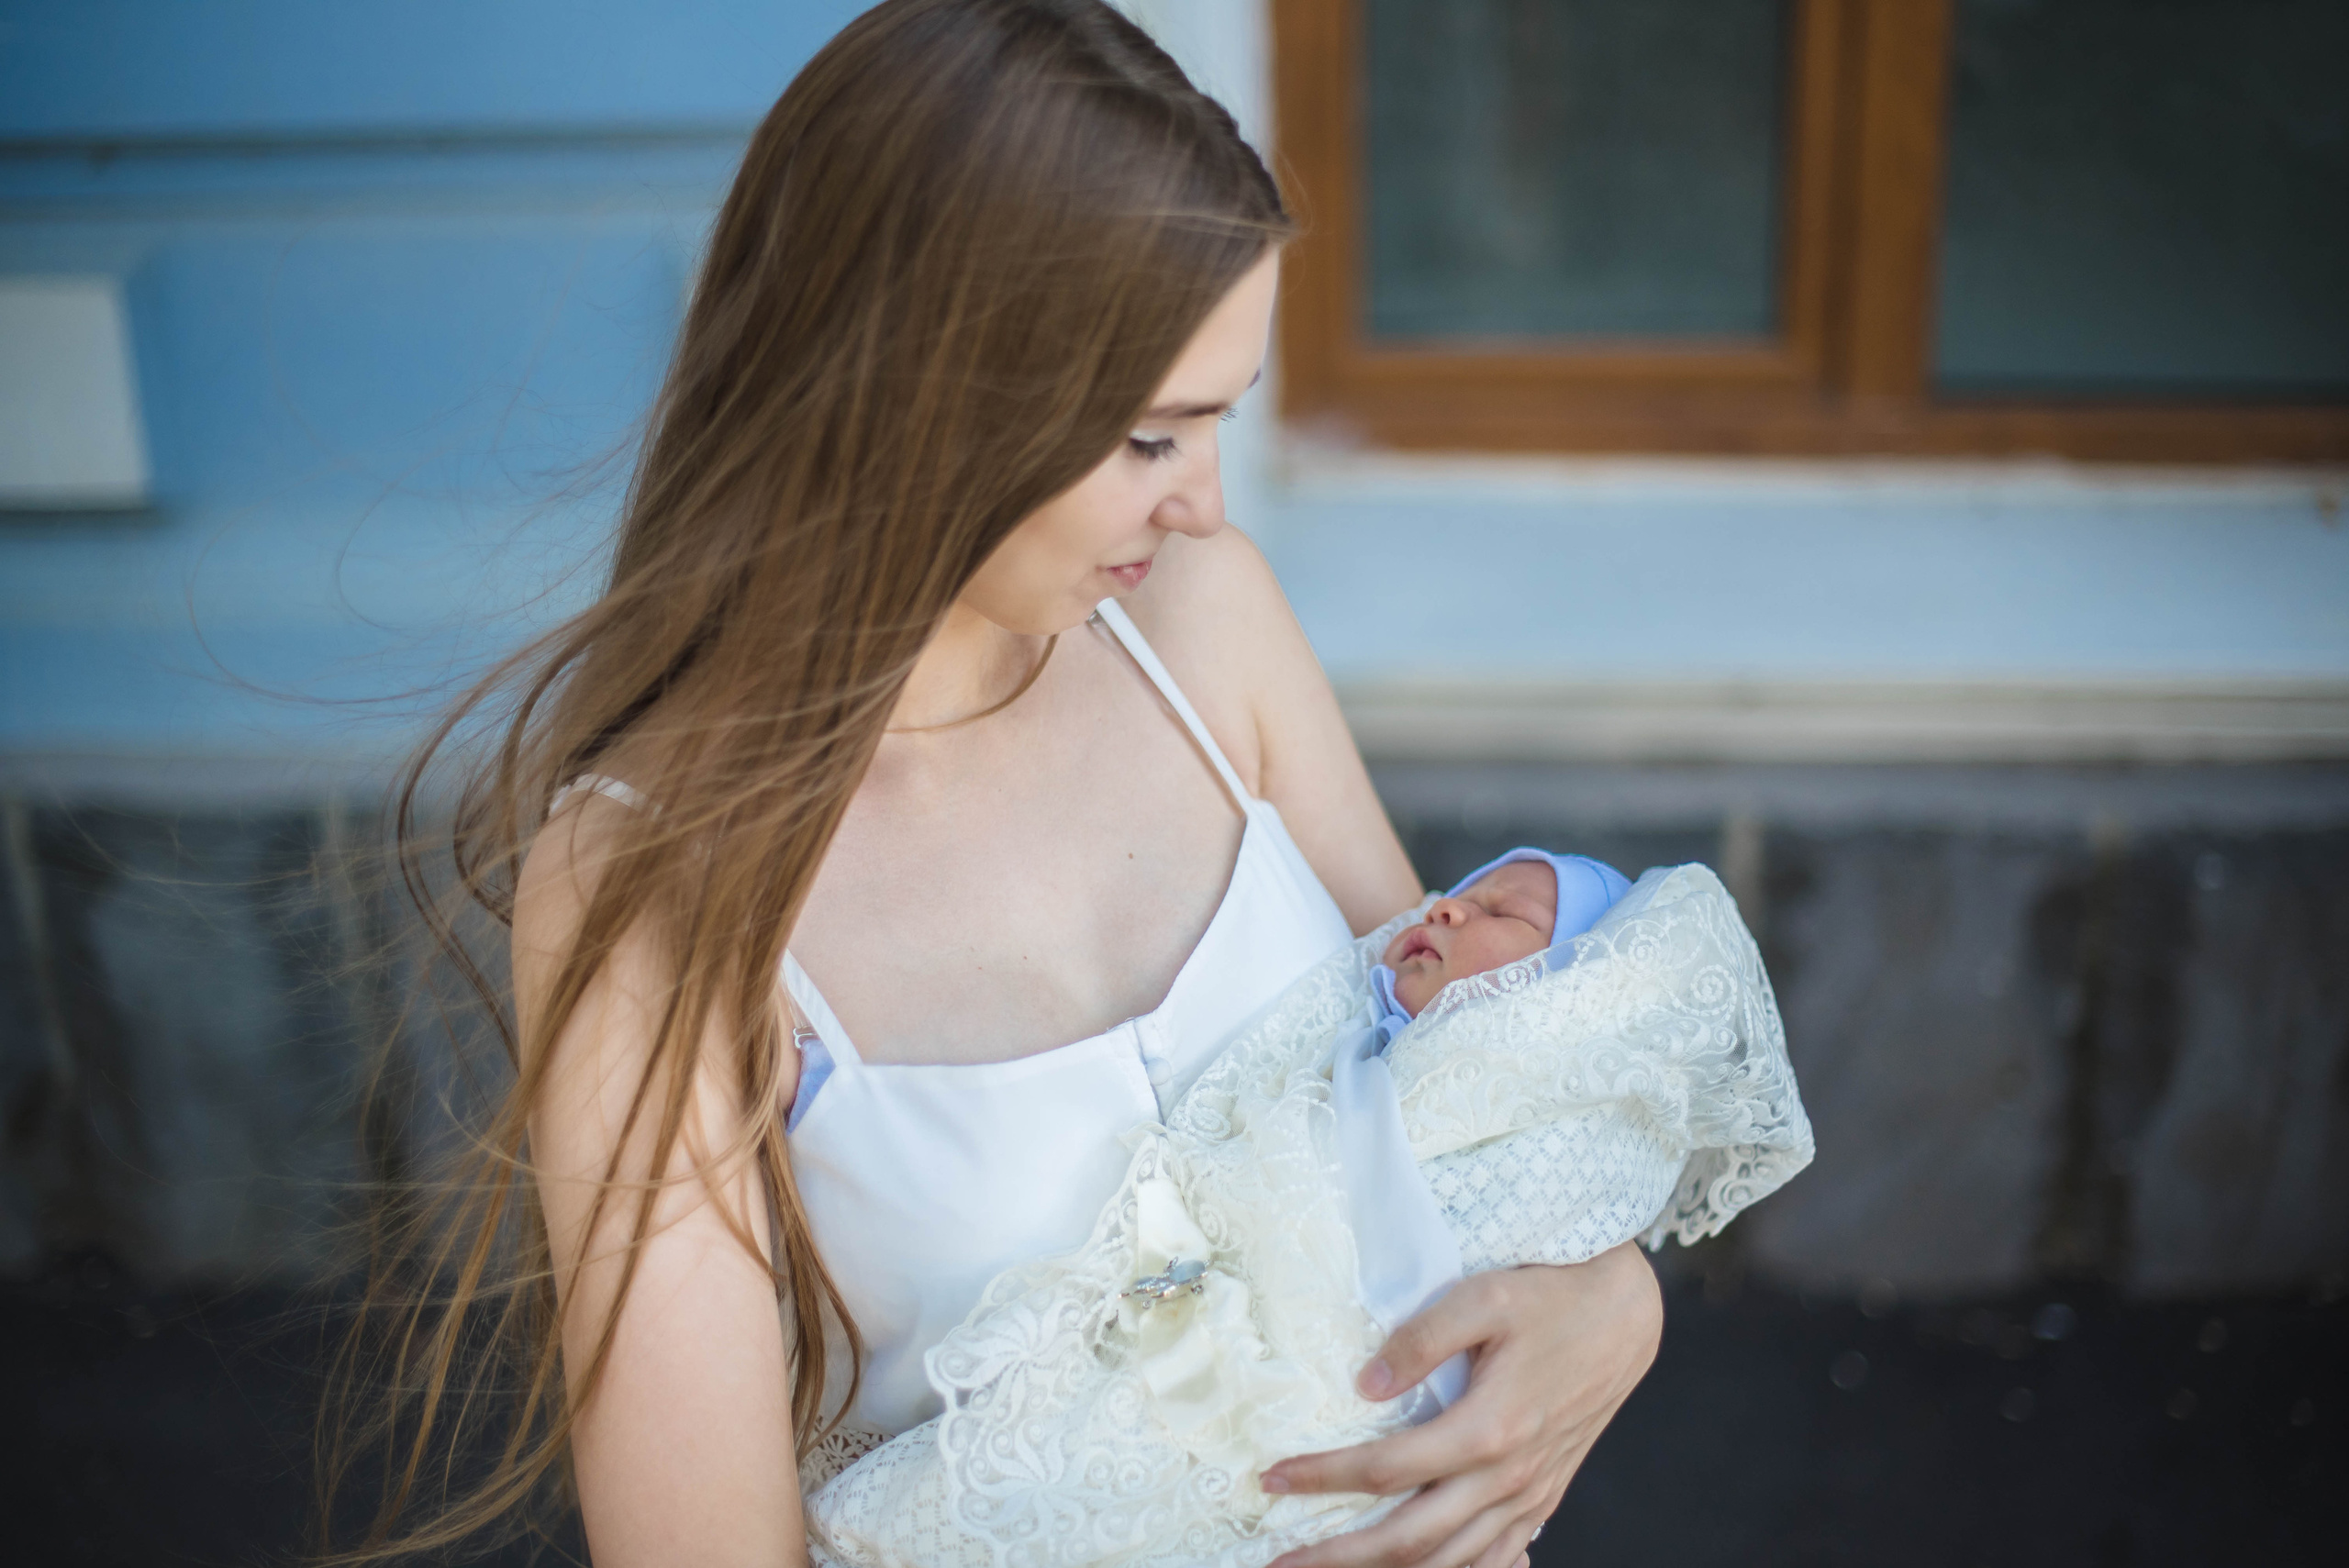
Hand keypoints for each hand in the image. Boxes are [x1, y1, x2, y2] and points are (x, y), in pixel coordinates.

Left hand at [1259, 1244, 1661, 1567]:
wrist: (1625, 1316)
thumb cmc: (1552, 1298)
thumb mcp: (1483, 1297)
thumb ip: (1420, 1340)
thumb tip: (1365, 1387)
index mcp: (1488, 1429)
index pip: (1385, 1470)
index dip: (1323, 1478)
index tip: (1273, 1477)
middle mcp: (1508, 1476)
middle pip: (1410, 1539)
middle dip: (1340, 1557)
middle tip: (1282, 1559)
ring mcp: (1530, 1495)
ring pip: (1452, 1561)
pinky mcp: (1545, 1497)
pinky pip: (1499, 1557)